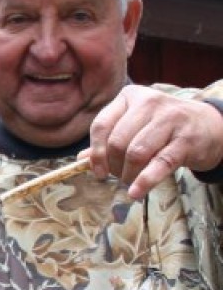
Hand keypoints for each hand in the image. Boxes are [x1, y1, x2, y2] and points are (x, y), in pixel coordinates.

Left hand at [87, 84, 222, 199]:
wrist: (209, 126)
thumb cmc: (163, 128)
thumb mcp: (134, 126)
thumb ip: (108, 140)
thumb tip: (80, 159)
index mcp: (130, 96)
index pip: (101, 125)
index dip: (95, 152)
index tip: (97, 171)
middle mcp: (150, 102)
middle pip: (117, 142)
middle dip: (113, 166)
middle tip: (118, 176)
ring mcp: (170, 119)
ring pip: (136, 153)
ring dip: (128, 174)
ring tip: (130, 180)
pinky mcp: (186, 139)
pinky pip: (159, 164)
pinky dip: (144, 182)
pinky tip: (135, 193)